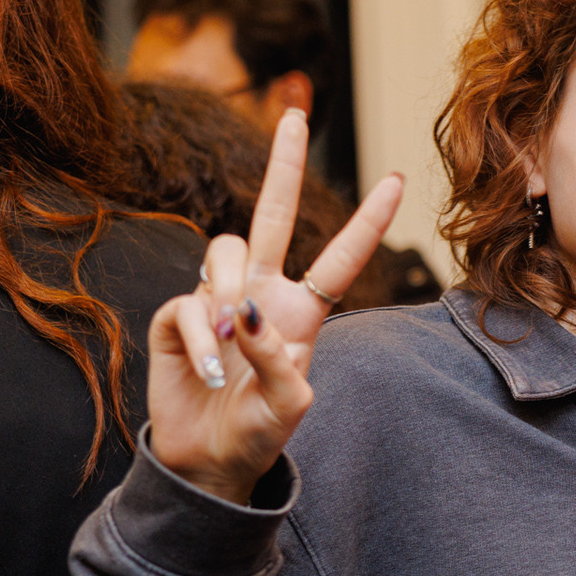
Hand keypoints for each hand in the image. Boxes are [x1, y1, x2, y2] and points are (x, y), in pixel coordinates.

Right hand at [148, 110, 402, 502]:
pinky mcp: (178, 315)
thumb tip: (248, 313)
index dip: (367, 222)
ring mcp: (218, 300)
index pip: (341, 259)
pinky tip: (206, 369)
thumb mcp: (289, 406)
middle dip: (283, 165)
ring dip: (226, 291)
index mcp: (303, 313)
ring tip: (228, 346)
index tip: (397, 180)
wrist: (207, 462)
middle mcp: (262, 294)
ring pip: (223, 250)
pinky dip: (198, 336)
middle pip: (273, 215)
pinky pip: (188, 302)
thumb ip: (280, 361)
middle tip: (295, 113)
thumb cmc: (258, 435)